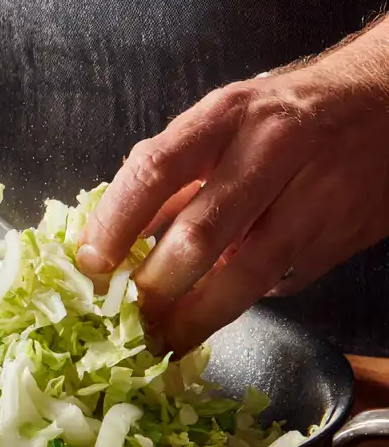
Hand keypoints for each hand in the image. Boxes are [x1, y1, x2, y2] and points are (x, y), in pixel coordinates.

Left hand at [77, 18, 388, 355]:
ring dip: (194, 318)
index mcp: (225, 117)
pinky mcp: (336, 238)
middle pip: (200, 233)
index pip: (156, 170)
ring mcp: (311, 198)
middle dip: (156, 287)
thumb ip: (165, 177)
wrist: (385, 103)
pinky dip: (241, 304)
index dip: (116, 223)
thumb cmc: (282, 117)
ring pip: (244, 275)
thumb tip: (104, 235)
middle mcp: (270, 152)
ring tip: (161, 342)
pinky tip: (215, 313)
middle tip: (125, 319)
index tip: (89, 265)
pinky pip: (278, 283)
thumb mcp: (220, 124)